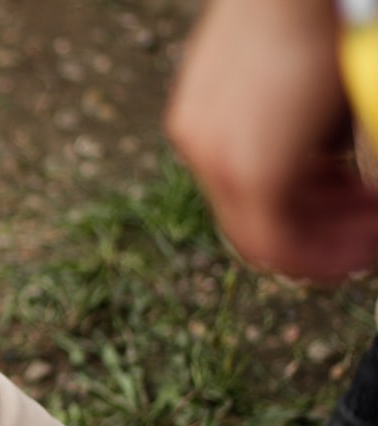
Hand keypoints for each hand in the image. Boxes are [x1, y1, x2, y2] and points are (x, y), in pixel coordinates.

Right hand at [165, 0, 377, 284]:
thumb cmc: (331, 35)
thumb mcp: (361, 110)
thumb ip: (357, 173)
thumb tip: (363, 206)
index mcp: (253, 169)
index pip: (277, 250)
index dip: (322, 261)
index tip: (361, 254)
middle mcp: (210, 157)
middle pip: (254, 230)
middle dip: (313, 232)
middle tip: (361, 220)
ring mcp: (195, 129)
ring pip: (238, 197)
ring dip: (293, 200)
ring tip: (340, 180)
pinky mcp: (192, 106)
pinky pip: (226, 162)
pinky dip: (268, 169)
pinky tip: (306, 145)